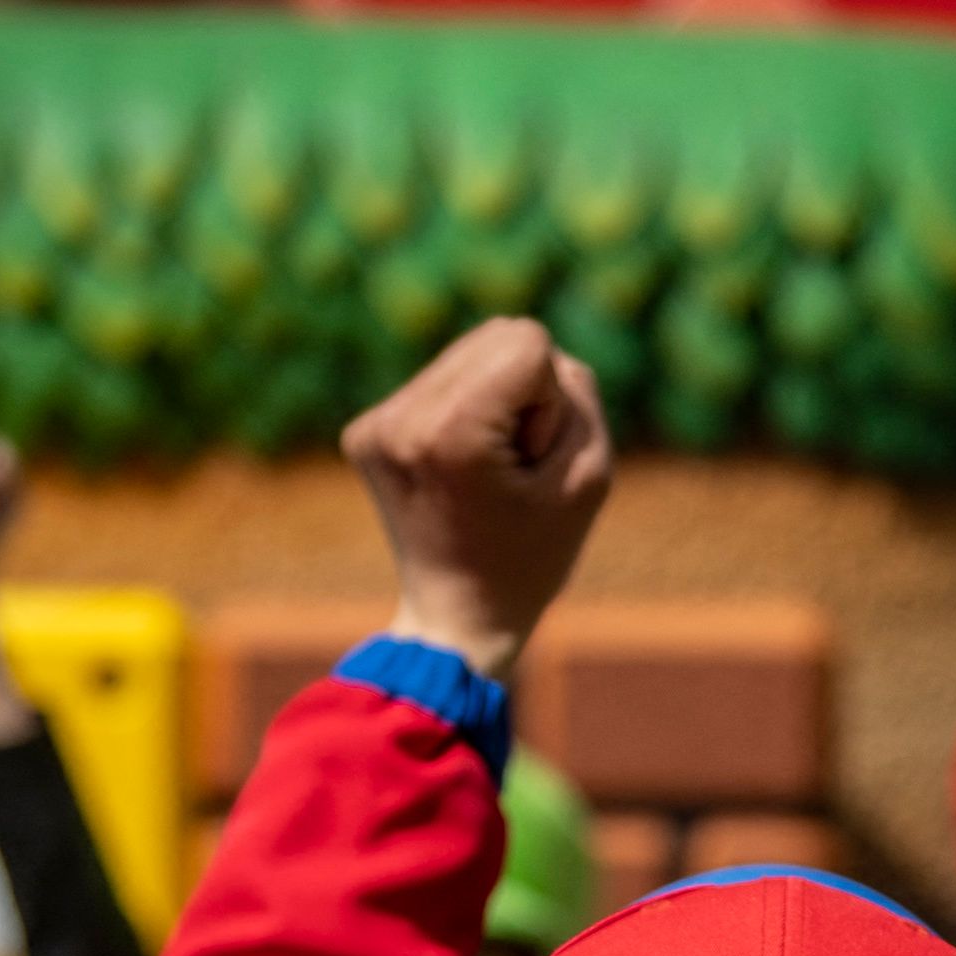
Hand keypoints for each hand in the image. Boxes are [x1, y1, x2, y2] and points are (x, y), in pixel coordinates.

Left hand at [341, 317, 612, 679]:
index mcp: (450, 432)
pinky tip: (460, 471)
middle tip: (511, 466)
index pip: (528, 342)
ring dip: (495, 401)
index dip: (549, 403)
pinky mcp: (366, 430)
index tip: (529, 463)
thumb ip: (577, 390)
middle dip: (523, 393)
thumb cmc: (533, 557)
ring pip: (468, 351)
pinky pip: (440, 380)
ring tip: (486, 469)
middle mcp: (400, 418)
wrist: (456, 620)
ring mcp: (374, 423)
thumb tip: (535, 353)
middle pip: (496, 334)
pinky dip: (464, 414)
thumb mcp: (589, 475)